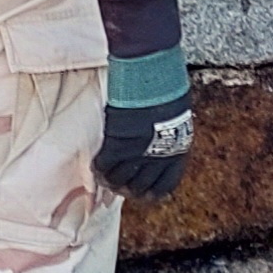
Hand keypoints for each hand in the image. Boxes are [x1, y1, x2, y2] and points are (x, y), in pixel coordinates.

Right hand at [94, 80, 193, 200]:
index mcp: (176, 154)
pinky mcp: (118, 144)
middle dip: (126, 189)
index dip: (149, 193)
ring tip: (104, 177)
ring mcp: (136, 154)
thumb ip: (166, 137)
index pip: (163, 187)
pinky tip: (96, 165)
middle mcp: (157, 159)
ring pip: (118, 180)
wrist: (154, 79)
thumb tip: (155, 144)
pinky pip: (104, 165)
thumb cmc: (167, 92)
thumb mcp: (175, 120)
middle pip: (138, 188)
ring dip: (109, 181)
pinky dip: (98, 167)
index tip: (141, 192)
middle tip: (117, 184)